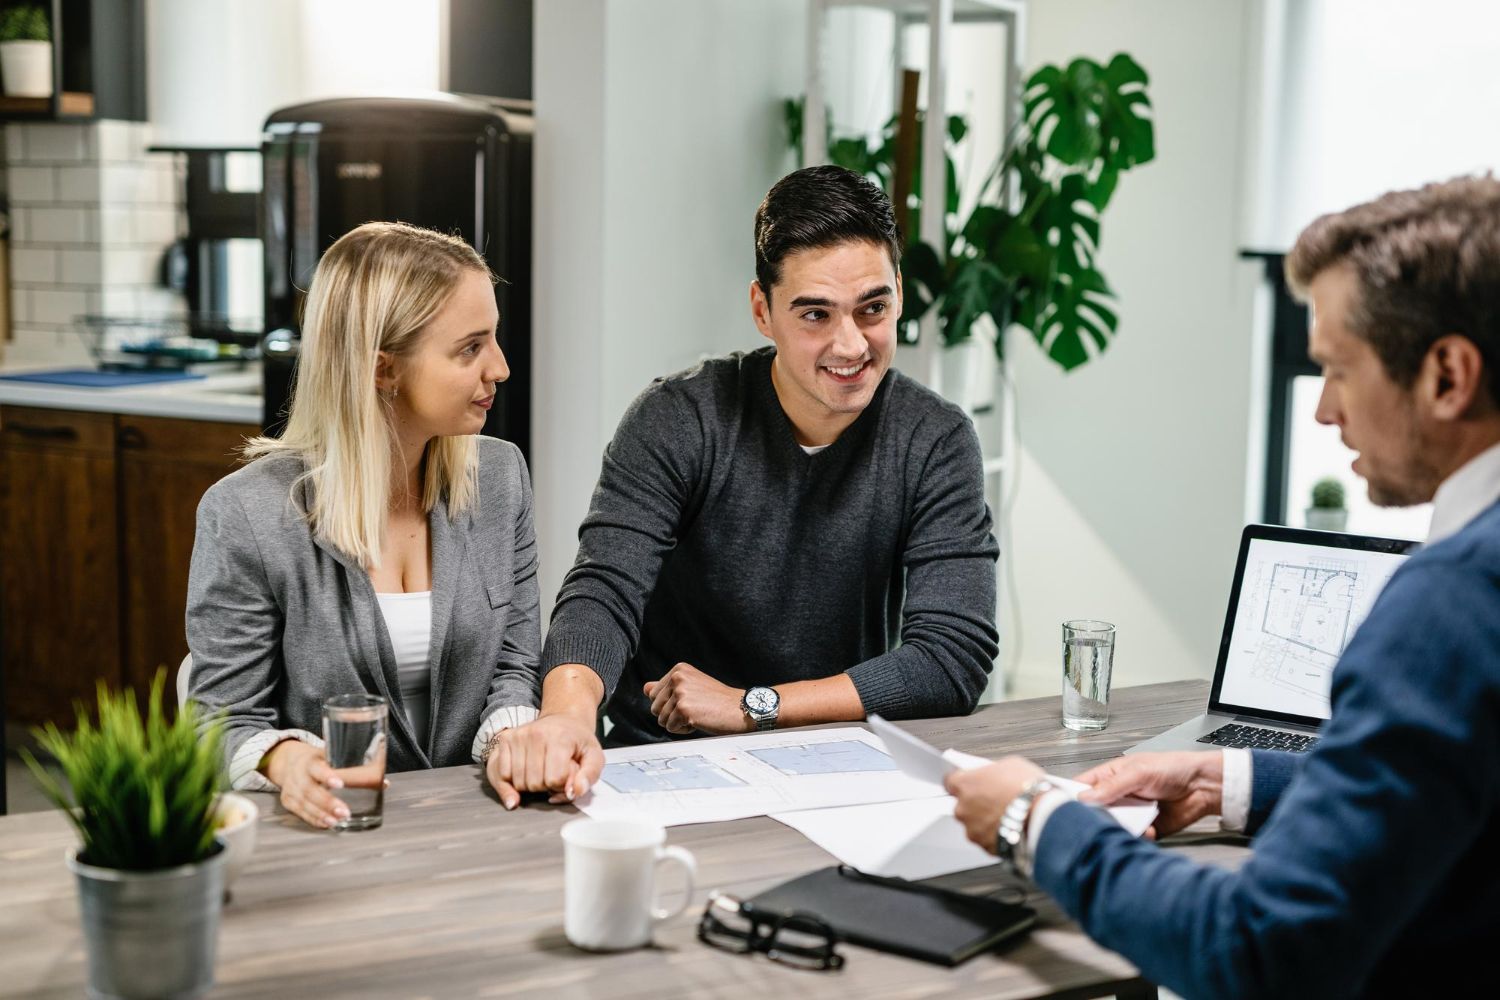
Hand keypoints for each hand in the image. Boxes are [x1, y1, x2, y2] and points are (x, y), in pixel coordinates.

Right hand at [263, 739, 352, 829]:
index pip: (316, 768)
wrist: (289, 761)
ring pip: (304, 803)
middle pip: (309, 790)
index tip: (339, 784)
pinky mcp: (288, 800)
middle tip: (344, 812)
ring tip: (337, 821)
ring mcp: (291, 788)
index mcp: (310, 760)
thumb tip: (382, 782)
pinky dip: (314, 819)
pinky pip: (300, 812)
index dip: (327, 776)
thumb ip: (353, 767)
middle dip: (327, 802)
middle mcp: (298, 774)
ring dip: (322, 814)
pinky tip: (327, 824)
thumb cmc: (317, 760)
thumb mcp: (329, 755)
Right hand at [486, 714, 603, 809]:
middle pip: (534, 784)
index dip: (562, 785)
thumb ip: (589, 776)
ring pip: (517, 783)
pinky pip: (502, 775)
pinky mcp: (506, 739)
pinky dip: (513, 780)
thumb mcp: (594, 757)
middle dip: (545, 786)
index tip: (566, 775)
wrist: (564, 720)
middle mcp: (535, 734)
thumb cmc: (578, 742)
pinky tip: (526, 771)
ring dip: (530, 785)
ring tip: (541, 770)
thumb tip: (574, 792)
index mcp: (560, 737)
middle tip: (553, 773)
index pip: (555, 779)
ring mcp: (518, 735)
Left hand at [643, 662, 749, 734]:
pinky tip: (699, 721)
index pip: (653, 694)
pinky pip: (670, 728)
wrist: (740, 709)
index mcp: (678, 670)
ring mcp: (680, 693)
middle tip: (695, 710)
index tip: (691, 701)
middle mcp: (677, 678)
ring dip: (678, 723)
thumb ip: (667, 687)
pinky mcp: (683, 709)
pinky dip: (683, 730)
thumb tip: (645, 688)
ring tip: (698, 715)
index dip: (669, 704)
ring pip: (661, 719)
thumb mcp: (691, 687)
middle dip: (671, 715)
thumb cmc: (717, 700)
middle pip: (654, 707)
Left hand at [944, 757, 1045, 854]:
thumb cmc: (1029, 790)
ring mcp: (973, 831)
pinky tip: (1013, 827)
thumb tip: (993, 774)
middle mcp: (963, 809)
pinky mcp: (986, 848)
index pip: (951, 781)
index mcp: (965, 784)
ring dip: (987, 821)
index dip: (964, 782)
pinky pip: (988, 840)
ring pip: (975, 824)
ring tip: (1009, 814)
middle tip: (998, 799)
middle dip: (978, 803)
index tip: (972, 783)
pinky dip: (997, 835)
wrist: (1044, 818)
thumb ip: (993, 771)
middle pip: (963, 805)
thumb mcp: (1010, 765)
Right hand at [1075, 750, 1223, 838]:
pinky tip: (1149, 828)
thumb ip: (1111, 786)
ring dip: (1121, 827)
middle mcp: (1118, 796)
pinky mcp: (1145, 828)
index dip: (1071, 796)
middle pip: (1095, 811)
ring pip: (1114, 827)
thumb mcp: (1138, 772)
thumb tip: (1085, 797)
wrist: (1204, 786)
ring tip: (1132, 822)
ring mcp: (1131, 813)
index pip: (1082, 787)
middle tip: (1104, 818)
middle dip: (1098, 817)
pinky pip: (1134, 837)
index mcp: (1111, 776)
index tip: (1065, 806)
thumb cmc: (1173, 768)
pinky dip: (1140, 836)